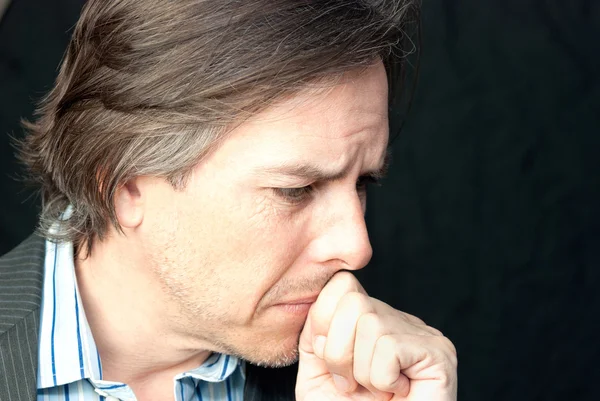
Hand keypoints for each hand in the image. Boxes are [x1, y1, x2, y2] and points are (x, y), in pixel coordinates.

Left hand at [296, 271, 456, 400]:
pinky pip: (389, 348)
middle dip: (339, 352)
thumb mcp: (317, 371)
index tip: (333, 366)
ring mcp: (423, 333)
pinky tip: (398, 393)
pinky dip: (383, 379)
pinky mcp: (439, 353)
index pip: (341, 284)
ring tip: (377, 391)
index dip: (324, 324)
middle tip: (354, 385)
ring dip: (362, 372)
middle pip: (353, 301)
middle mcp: (399, 320)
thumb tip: (320, 300)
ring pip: (370, 324)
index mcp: (370, 319)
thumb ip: (314, 333)